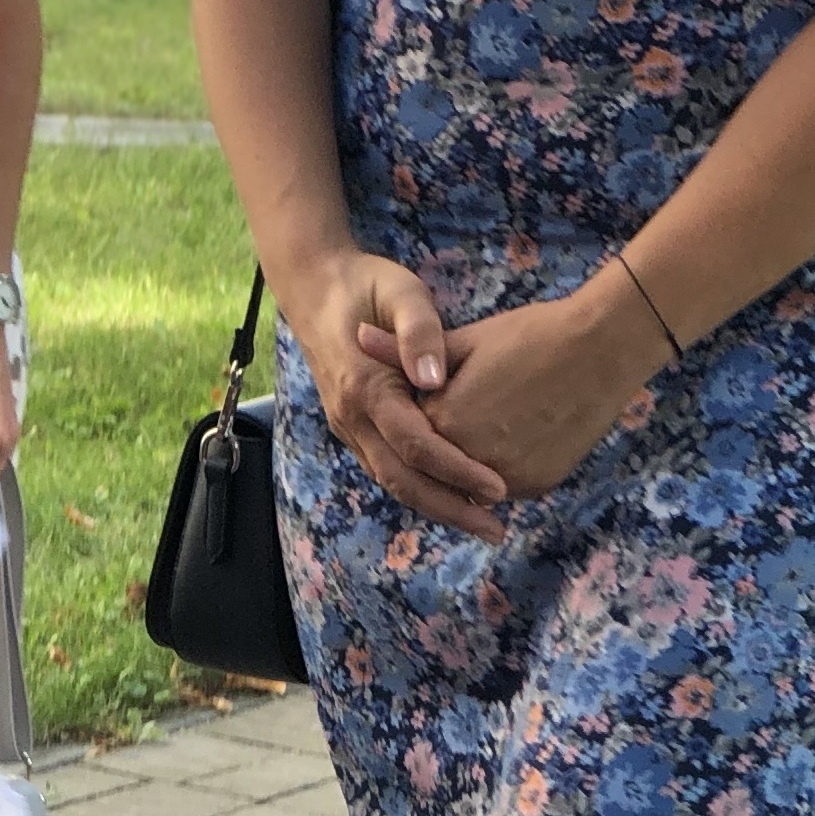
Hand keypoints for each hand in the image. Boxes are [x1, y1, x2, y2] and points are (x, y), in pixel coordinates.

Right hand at [289, 253, 509, 540]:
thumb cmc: (368, 285)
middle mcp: (352, 417)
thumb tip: (434, 378)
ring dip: (436, 506)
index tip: (499, 487)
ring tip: (483, 523)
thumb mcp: (401, 292)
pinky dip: (419, 489)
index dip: (457, 470)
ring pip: (392, 481)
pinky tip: (452, 497)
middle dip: (451, 509)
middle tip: (497, 530)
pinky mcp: (354, 429)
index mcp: (365, 387)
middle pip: (402, 480)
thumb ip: (418, 332)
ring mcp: (349, 427)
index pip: (415, 445)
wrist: (315, 288)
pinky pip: (387, 469)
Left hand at [386, 273, 664, 505]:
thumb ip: (404, 350)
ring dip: (469, 461)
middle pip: (439, 460)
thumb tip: (355, 336)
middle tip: (473, 404)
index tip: (440, 389)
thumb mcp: (465, 339)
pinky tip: (517, 433)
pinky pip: (505, 485)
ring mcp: (506, 479)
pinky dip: (501, 469)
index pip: (414, 429)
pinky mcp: (537, 485)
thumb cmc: (531, 334)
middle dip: (444, 440)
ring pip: (470, 479)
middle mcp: (468, 460)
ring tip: (497, 416)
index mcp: (443, 420)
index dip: (424, 408)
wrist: (601, 349)